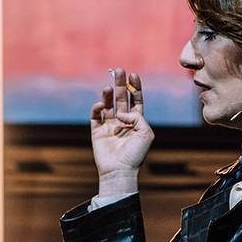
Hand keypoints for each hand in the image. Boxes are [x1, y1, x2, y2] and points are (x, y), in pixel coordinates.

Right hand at [90, 68, 153, 195]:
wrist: (119, 171)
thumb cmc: (135, 154)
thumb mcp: (146, 133)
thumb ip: (137, 117)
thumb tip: (121, 112)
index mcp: (136, 122)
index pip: (135, 100)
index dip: (135, 87)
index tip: (133, 75)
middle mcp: (122, 121)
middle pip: (121, 98)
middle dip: (120, 84)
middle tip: (118, 70)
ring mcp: (109, 126)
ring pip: (107, 105)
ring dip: (107, 95)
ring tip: (108, 87)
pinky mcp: (97, 131)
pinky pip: (95, 116)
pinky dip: (97, 108)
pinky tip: (101, 105)